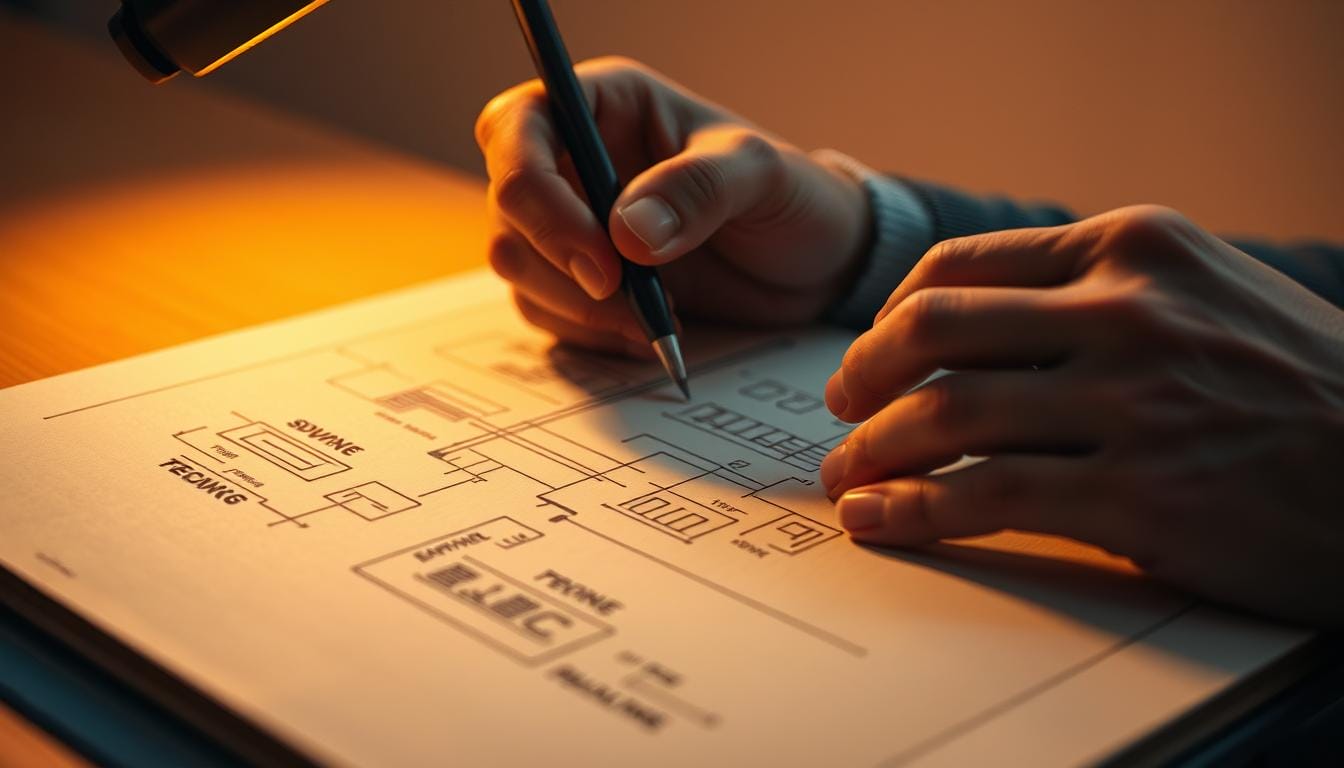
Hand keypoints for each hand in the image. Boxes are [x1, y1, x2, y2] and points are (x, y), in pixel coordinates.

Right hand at [475, 57, 869, 354]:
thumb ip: (699, 189)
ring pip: (517, 264)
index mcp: (605, 104)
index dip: (535, 190)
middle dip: (557, 262)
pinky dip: (589, 332)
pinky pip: (546, 310)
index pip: (517, 126)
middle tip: (627, 298)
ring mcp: (571, 221)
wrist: (815, 266)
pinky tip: (648, 332)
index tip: (599, 257)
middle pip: (509, 206)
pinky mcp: (579, 279)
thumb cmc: (791, 198)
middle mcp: (574, 158)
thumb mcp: (761, 176)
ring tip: (655, 318)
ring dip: (576, 305)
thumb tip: (626, 232)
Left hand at [820, 205, 1343, 624]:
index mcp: (1134, 247)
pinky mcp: (1140, 495)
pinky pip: (985, 498)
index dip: (890, 316)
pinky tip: (879, 520)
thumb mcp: (1209, 293)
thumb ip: (1102, 294)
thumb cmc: (1305, 387)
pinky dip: (912, 511)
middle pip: (932, 331)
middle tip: (840, 414)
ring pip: (945, 416)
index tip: (868, 355)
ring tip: (846, 478)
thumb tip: (976, 328)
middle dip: (861, 378)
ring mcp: (1132, 404)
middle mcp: (1126, 312)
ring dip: (871, 451)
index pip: (961, 268)